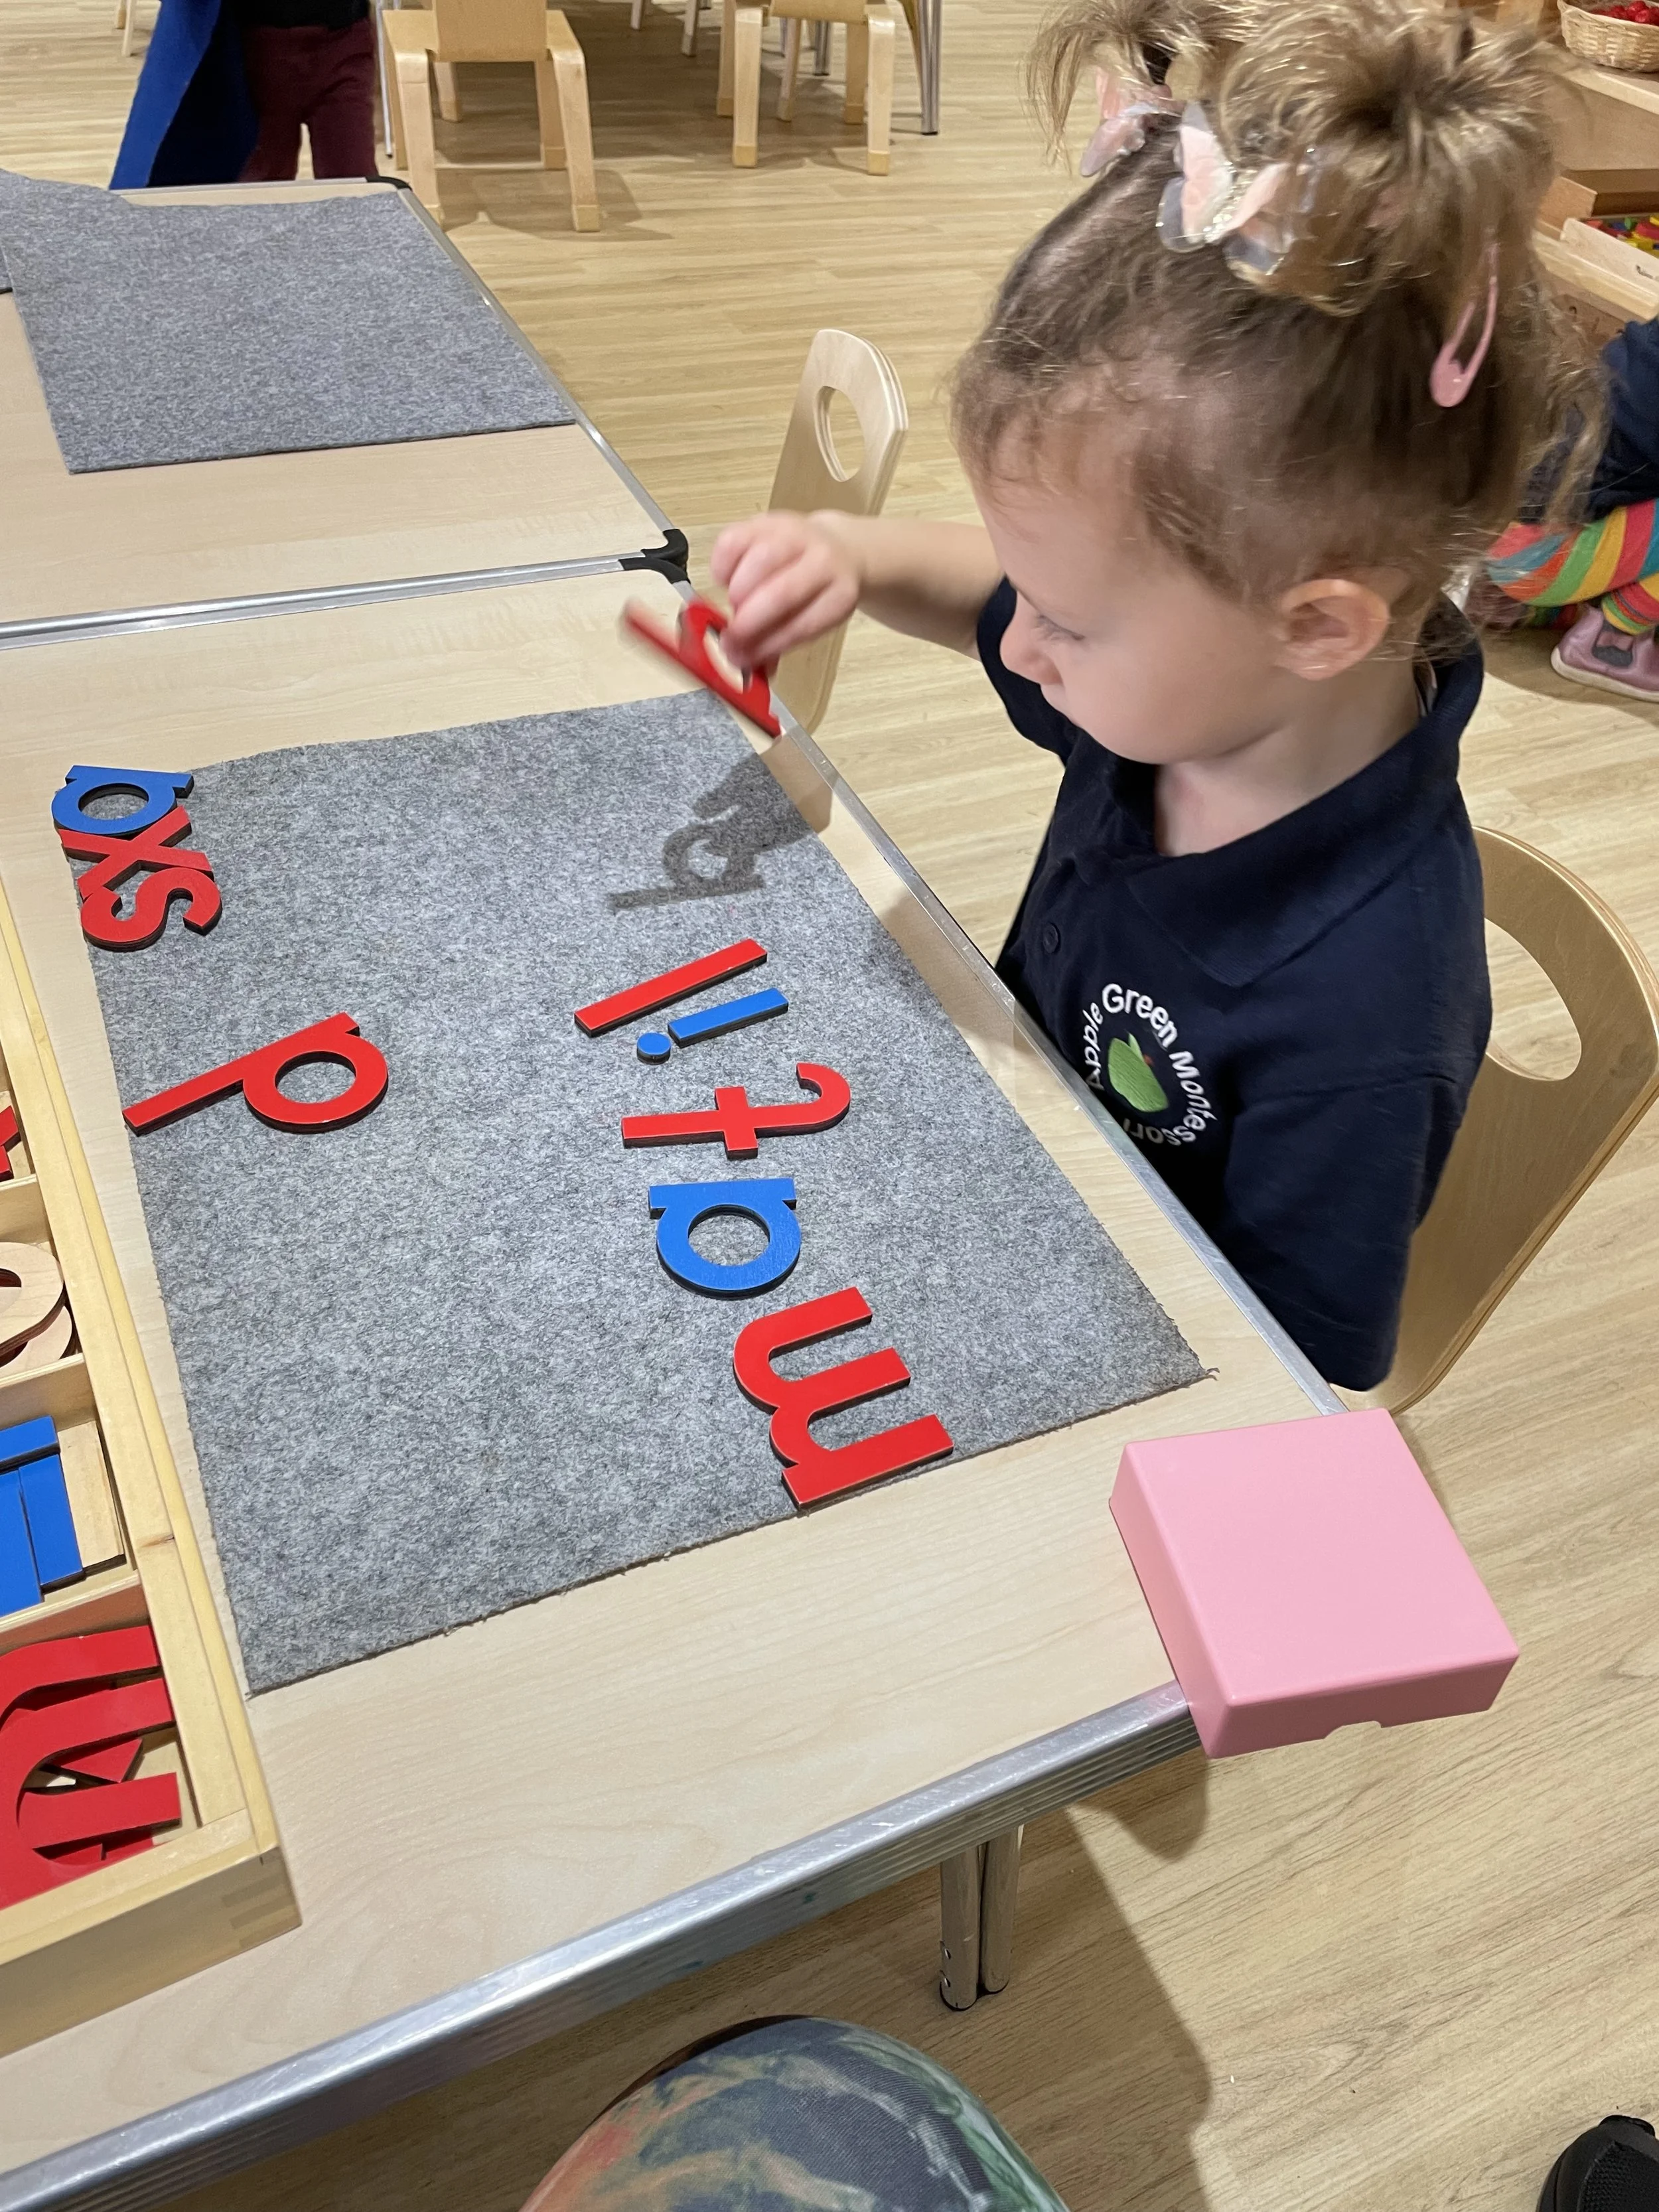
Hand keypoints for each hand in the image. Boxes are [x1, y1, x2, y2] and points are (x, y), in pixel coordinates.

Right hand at [710, 510, 862, 670]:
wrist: (836, 549)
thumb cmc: (816, 593)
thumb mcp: (810, 621)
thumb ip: (778, 644)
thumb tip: (744, 663)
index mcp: (839, 596)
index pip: (803, 625)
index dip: (767, 644)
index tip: (742, 658)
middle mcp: (823, 561)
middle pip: (782, 593)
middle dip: (748, 622)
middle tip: (730, 638)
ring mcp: (794, 535)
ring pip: (759, 561)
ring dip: (737, 592)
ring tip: (735, 606)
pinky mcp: (767, 520)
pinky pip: (734, 541)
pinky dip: (722, 566)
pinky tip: (728, 579)